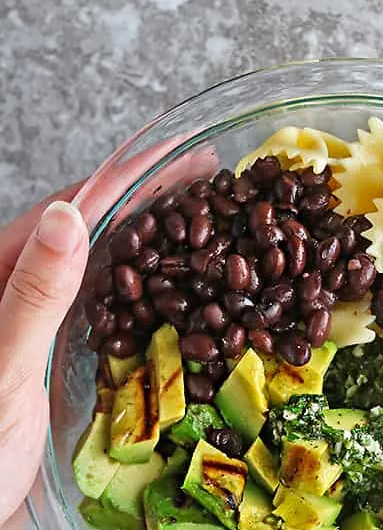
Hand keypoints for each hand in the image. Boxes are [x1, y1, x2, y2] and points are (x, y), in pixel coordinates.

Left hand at [0, 143, 219, 529]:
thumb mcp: (1, 371)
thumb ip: (33, 297)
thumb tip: (76, 217)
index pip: (70, 213)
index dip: (130, 179)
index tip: (186, 158)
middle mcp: (19, 296)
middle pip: (95, 235)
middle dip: (153, 207)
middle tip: (215, 193)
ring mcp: (42, 332)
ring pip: (108, 277)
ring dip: (157, 253)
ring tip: (208, 235)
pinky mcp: (59, 368)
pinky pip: (112, 323)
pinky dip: (149, 306)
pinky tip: (180, 303)